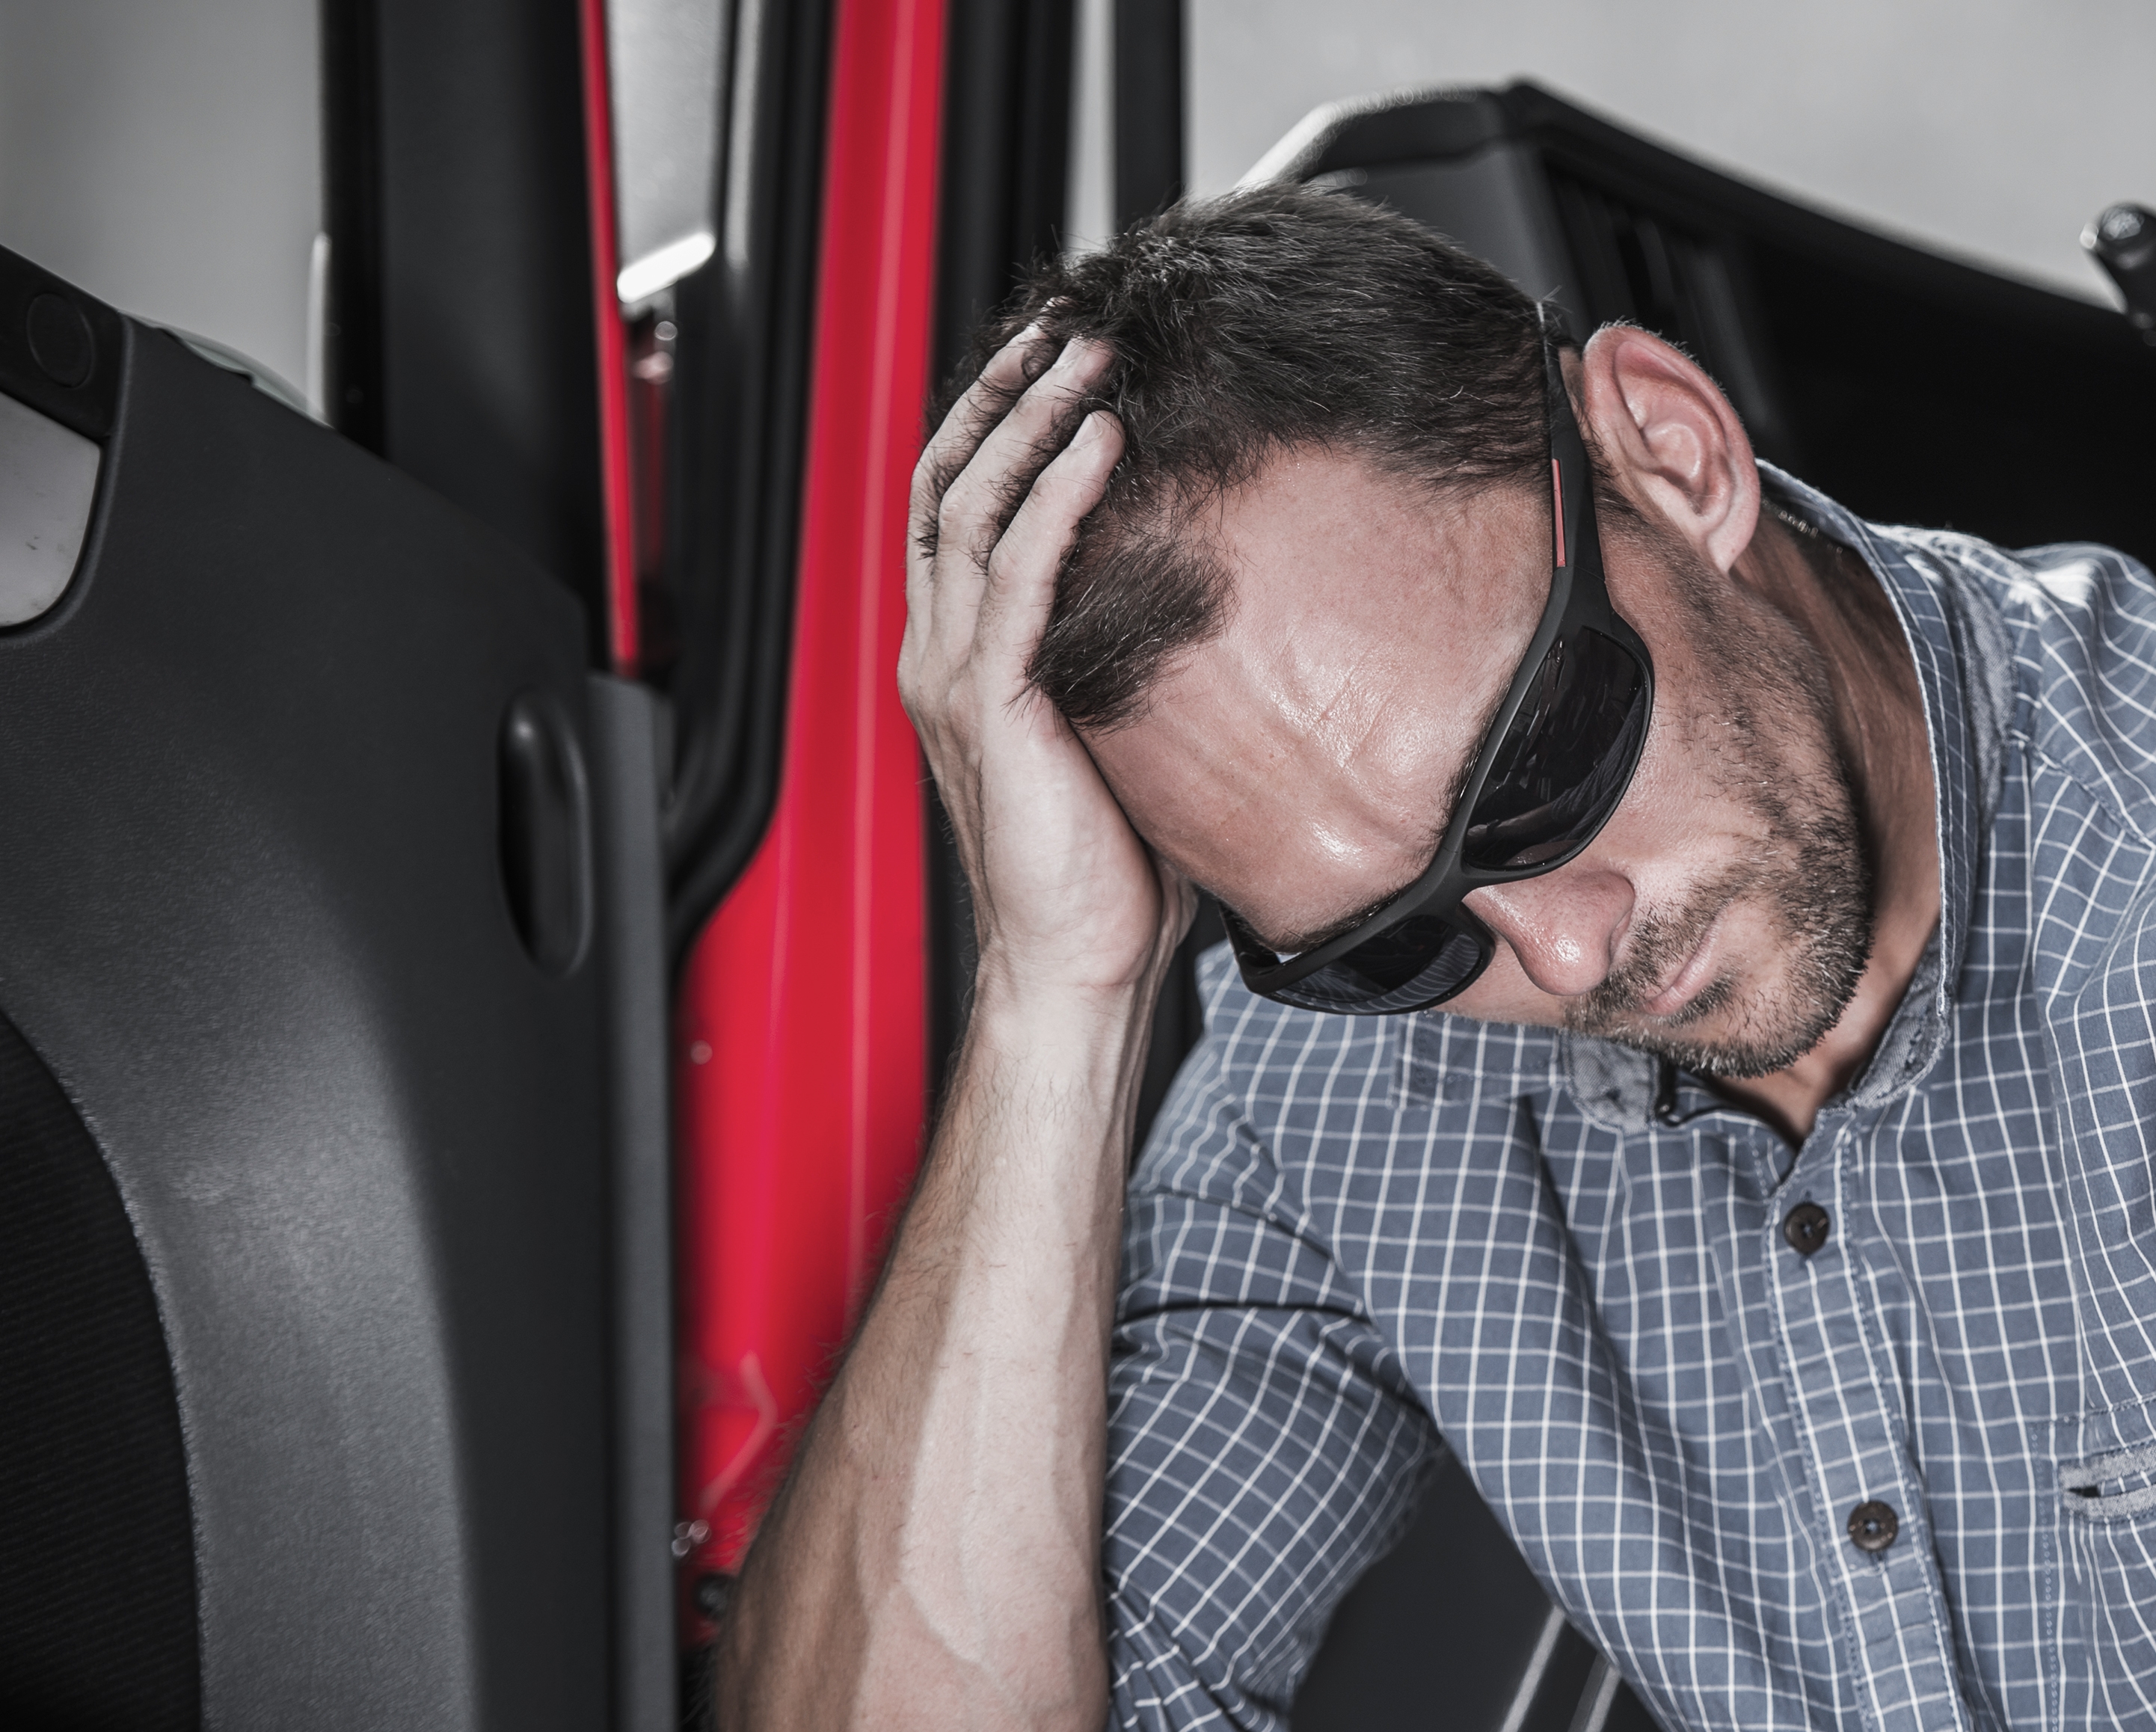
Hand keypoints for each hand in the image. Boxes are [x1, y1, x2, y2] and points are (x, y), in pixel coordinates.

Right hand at [900, 325, 1184, 1005]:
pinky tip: (1098, 447)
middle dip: (1005, 394)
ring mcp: (957, 676)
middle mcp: (942, 656)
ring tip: (1088, 360)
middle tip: (1064, 329)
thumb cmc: (1105, 877)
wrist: (1074, 966)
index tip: (1051, 367)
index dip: (996, 427)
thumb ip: (1128, 673)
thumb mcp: (1119, 741)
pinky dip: (1058, 498)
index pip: (960, 511)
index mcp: (963, 663)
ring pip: (973, 508)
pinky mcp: (994, 703)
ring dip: (1033, 422)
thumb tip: (1201, 622)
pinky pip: (1019, 574)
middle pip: (951, 484)